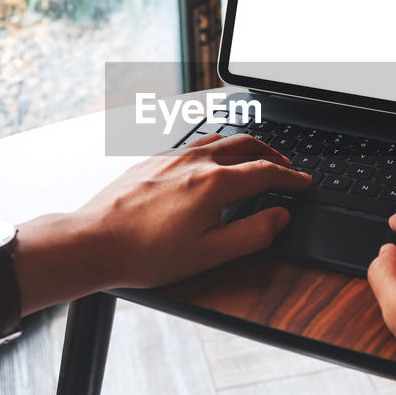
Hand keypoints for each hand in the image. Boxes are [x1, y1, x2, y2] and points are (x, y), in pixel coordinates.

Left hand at [47, 133, 310, 289]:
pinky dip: (216, 146)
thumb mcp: (209, 254)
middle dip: (272, 155)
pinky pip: (194, 143)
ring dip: (245, 146)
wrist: (92, 242)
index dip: (290, 178)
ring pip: (219, 140)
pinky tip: (211, 158)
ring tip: (255, 157)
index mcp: (214, 183)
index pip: (266, 172)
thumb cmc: (146, 254)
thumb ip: (252, 234)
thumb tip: (279, 216)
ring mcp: (170, 157)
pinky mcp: (152, 160)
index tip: (303, 182)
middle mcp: (194, 162)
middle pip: (246, 146)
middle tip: (286, 167)